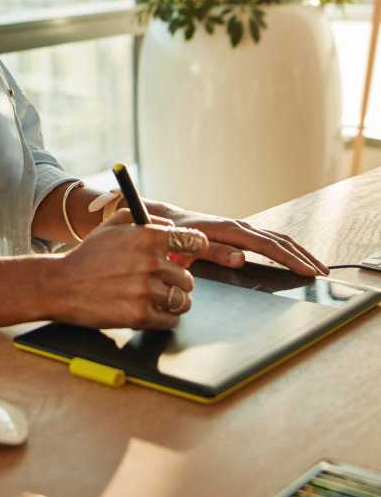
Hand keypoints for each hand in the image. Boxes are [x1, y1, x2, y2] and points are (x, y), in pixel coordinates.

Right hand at [51, 213, 208, 330]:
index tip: (192, 255)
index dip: (195, 249)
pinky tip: (149, 310)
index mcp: (148, 237)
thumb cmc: (88, 255)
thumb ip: (147, 219)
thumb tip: (173, 227)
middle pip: (188, 278)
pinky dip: (163, 318)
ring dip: (172, 302)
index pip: (194, 241)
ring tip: (156, 298)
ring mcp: (146, 291)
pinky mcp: (140, 316)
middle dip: (176, 281)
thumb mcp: (113, 224)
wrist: (61, 285)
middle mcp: (151, 262)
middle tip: (160, 282)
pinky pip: (169, 320)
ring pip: (182, 301)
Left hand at [170, 212, 328, 275]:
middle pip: (282, 241)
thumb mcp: (191, 248)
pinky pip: (272, 241)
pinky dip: (289, 249)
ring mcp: (245, 229)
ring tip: (319, 268)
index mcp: (232, 231)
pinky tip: (298, 259)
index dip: (290, 259)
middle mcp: (242, 227)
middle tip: (323, 274)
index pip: (269, 247)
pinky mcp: (244, 234)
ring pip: (280, 239)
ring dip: (301, 252)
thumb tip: (241, 258)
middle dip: (304, 257)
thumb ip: (215, 253)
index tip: (308, 271)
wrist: (172, 222)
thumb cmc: (178, 238)